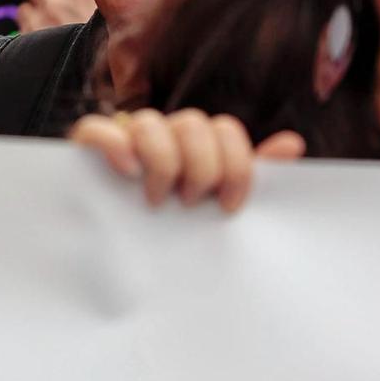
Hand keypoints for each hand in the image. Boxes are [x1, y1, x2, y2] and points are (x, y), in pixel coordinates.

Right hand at [70, 109, 306, 212]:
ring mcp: (123, 138)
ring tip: (159, 200)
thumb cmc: (171, 231)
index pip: (225, 129)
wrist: (112, 258)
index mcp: (195, 146)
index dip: (236, 166)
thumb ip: (249, 175)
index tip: (229, 206)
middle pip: (193, 123)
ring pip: (149, 122)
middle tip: (191, 204)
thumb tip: (293, 143)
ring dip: (162, 163)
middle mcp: (162, 134)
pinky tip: (127, 173)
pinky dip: (115, 146)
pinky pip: (96, 128)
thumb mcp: (213, 206)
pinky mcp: (86, 148)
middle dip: (201, 167)